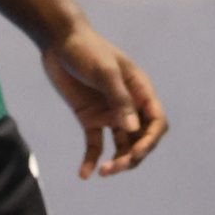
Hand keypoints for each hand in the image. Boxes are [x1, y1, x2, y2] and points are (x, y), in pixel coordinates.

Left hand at [41, 25, 166, 177]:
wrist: (58, 40)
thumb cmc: (86, 49)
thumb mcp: (104, 71)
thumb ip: (119, 98)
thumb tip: (133, 129)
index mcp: (140, 91)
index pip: (156, 122)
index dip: (150, 140)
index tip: (136, 152)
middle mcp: (129, 105)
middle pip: (140, 139)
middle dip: (133, 156)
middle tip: (115, 168)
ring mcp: (109, 113)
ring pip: (121, 145)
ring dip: (116, 161)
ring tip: (103, 172)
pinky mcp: (89, 118)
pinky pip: (95, 144)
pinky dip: (91, 159)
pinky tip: (84, 174)